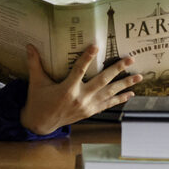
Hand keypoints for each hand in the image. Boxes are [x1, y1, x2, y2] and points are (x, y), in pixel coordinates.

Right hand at [19, 43, 141, 135]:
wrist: (40, 124)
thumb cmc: (38, 100)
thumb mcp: (36, 82)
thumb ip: (34, 63)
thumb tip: (29, 45)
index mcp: (66, 89)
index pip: (79, 70)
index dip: (88, 57)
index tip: (97, 46)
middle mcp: (80, 98)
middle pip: (102, 81)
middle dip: (118, 69)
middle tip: (130, 59)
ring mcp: (87, 106)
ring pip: (109, 93)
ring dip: (125, 85)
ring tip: (139, 76)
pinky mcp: (90, 112)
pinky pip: (108, 104)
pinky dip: (119, 99)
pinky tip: (130, 93)